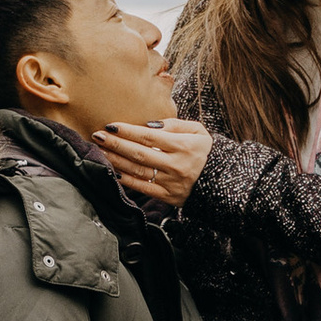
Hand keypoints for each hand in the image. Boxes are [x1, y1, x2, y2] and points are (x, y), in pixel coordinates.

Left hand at [95, 116, 212, 205]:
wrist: (222, 181)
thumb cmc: (206, 151)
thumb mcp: (197, 131)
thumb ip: (174, 124)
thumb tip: (148, 125)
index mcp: (184, 146)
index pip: (149, 137)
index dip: (128, 131)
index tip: (111, 125)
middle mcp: (176, 165)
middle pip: (139, 153)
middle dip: (116, 144)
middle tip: (97, 136)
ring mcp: (171, 182)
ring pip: (138, 170)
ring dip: (116, 160)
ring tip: (101, 151)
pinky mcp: (168, 196)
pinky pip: (143, 188)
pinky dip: (126, 180)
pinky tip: (113, 171)